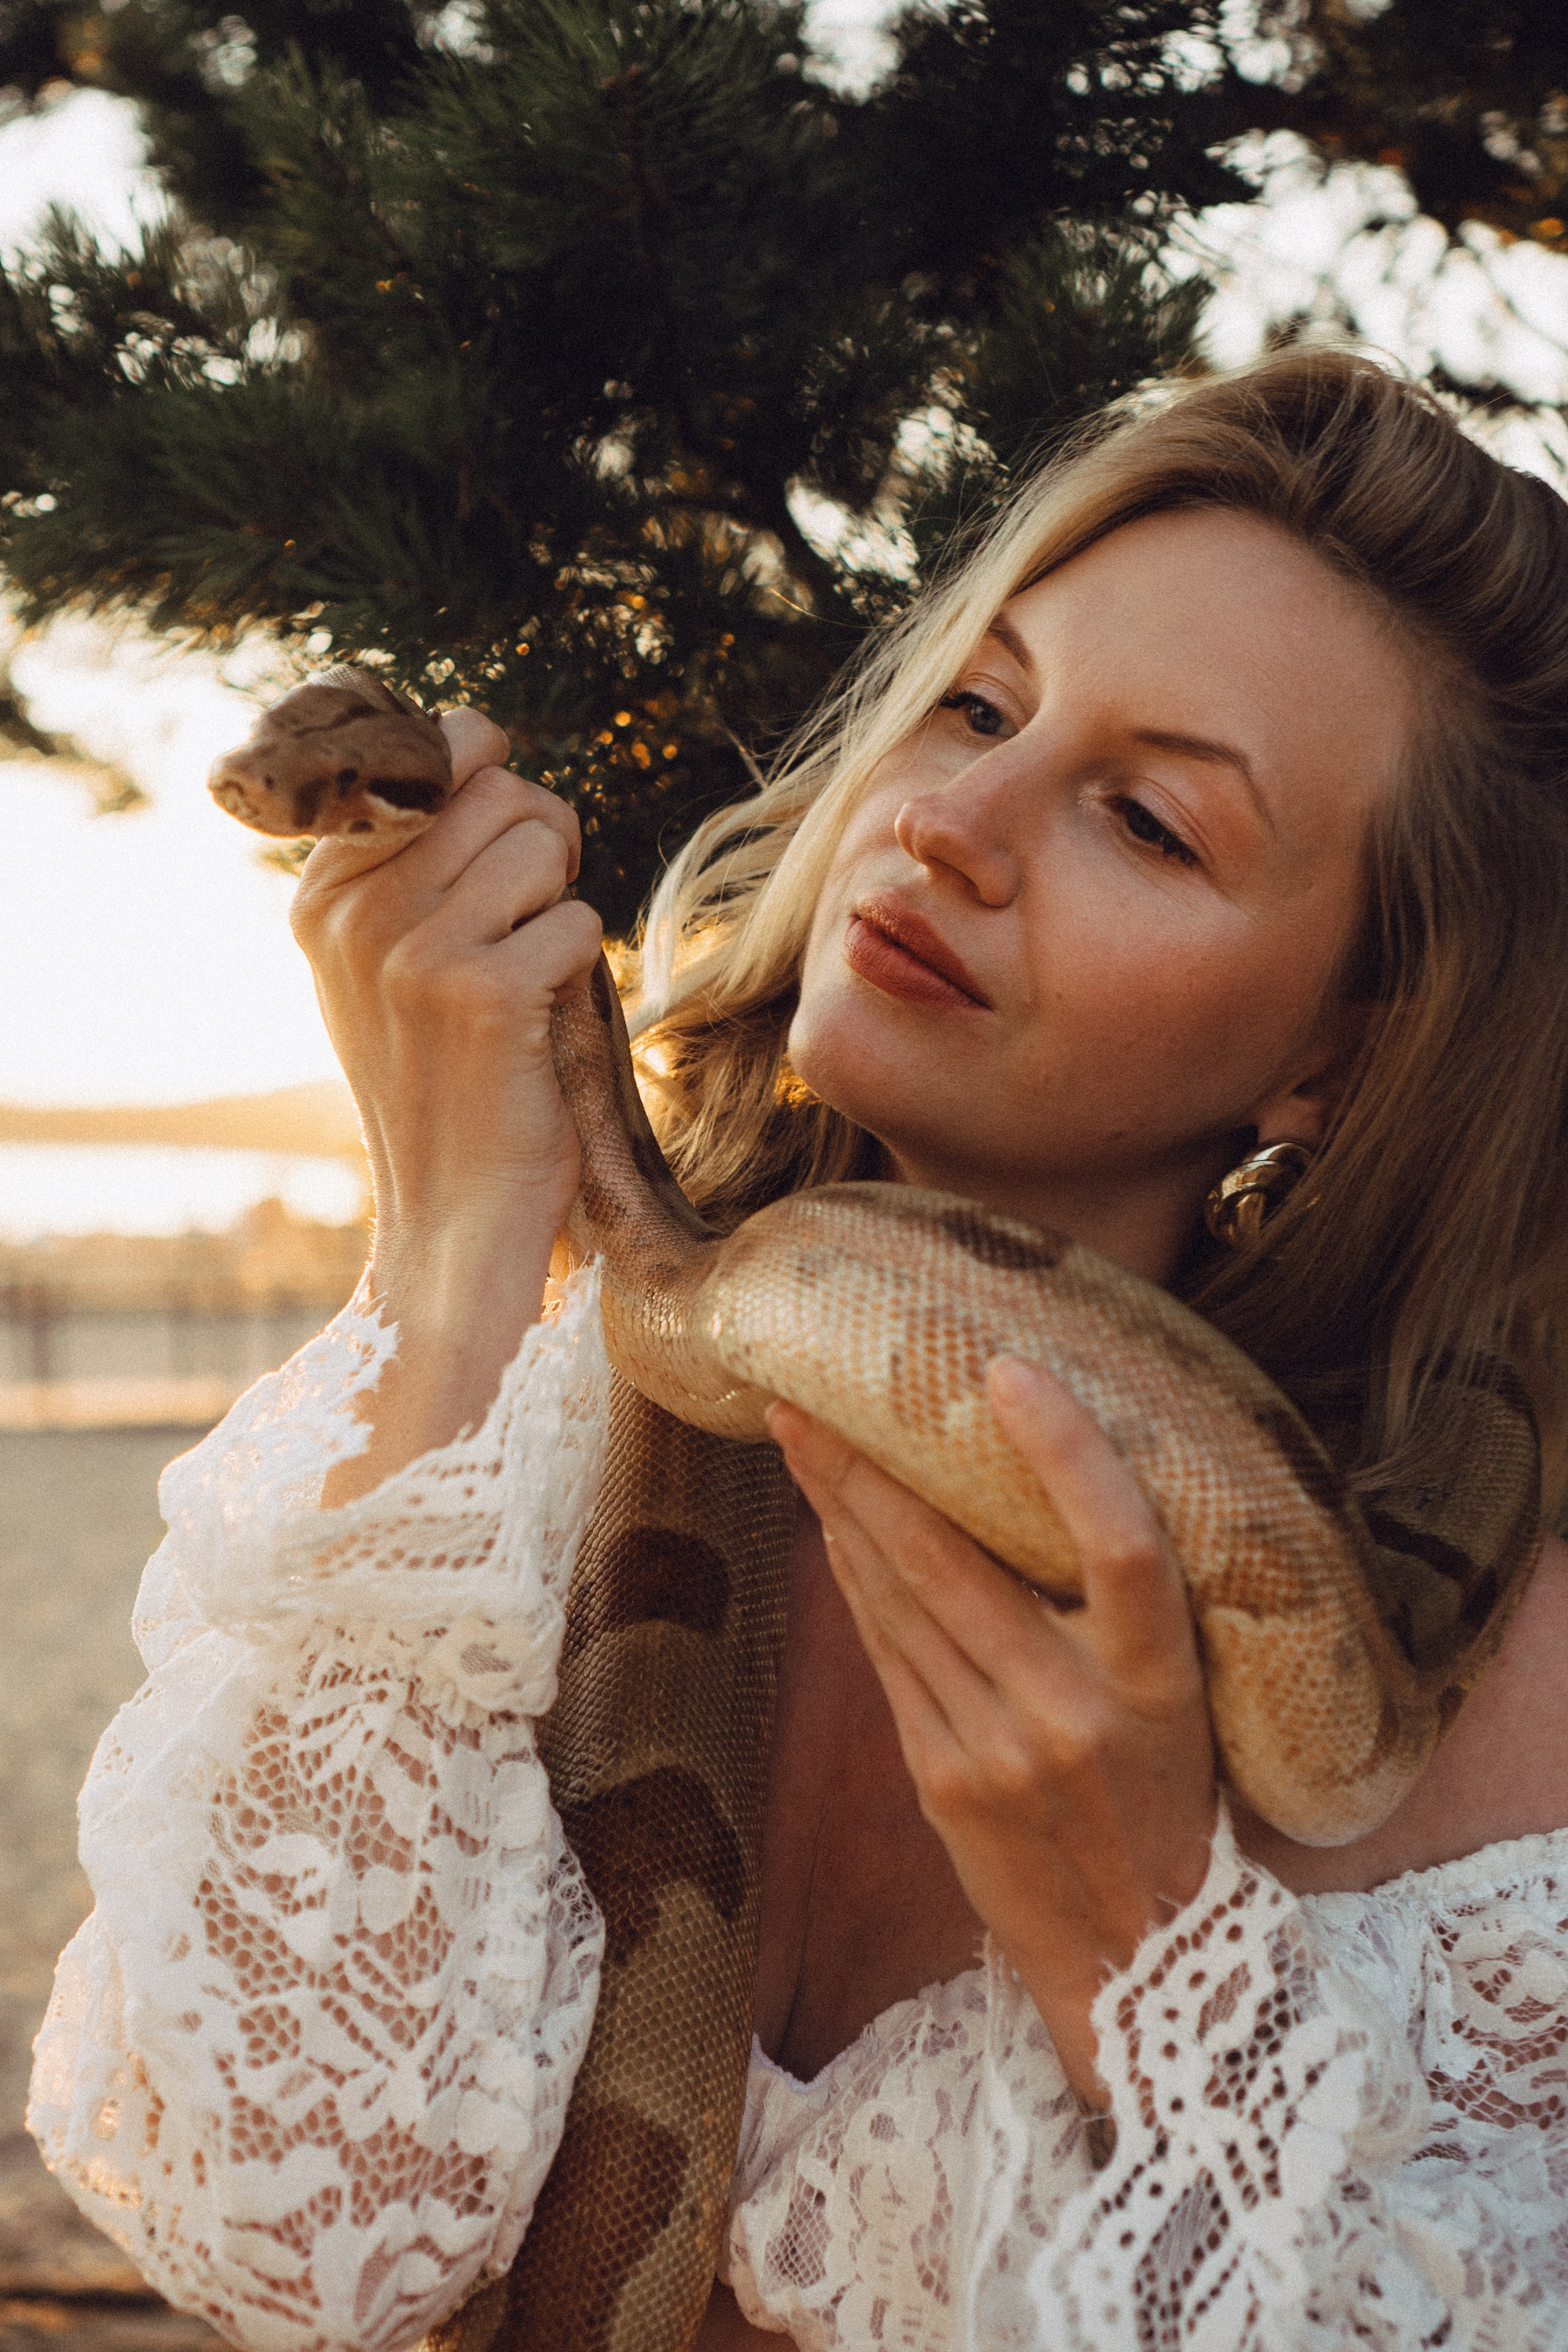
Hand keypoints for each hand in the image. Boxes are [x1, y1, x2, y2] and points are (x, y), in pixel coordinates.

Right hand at [290, 708, 601, 1300]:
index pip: (422, 751)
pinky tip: (541, 1018)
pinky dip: (581, 965)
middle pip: (498, 786)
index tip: (498, 836)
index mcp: (324, 892)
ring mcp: (413, 951)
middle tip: (534, 911)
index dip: (488, 775)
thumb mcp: (392, 959)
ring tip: (533, 965)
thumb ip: (413, 853)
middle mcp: (356, 911)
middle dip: (543, 837)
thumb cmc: (448, 1076)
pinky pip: (577, 918)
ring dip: (563, 900)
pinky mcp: (482, 993)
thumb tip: (481, 733)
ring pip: (542, 840)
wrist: (455, 1209)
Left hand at [767, 1358, 1216, 2107]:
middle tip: (810, 1393)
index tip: (1010, 1371)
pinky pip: (887, 1656)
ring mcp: (998, 1752)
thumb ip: (1122, 1612)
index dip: (1068, 1454)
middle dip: (871, 1470)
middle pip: (955, 1562)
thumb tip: (1030, 1476)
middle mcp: (1074, 1712)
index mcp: (1160, 1682)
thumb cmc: (1168, 1800)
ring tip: (801, 1439)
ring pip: (901, 1602)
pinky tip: (832, 1530)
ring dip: (841, 1513)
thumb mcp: (1183, 1702)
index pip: (1121, 1545)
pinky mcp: (942, 1781)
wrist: (1137, 1959)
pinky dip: (856, 1584)